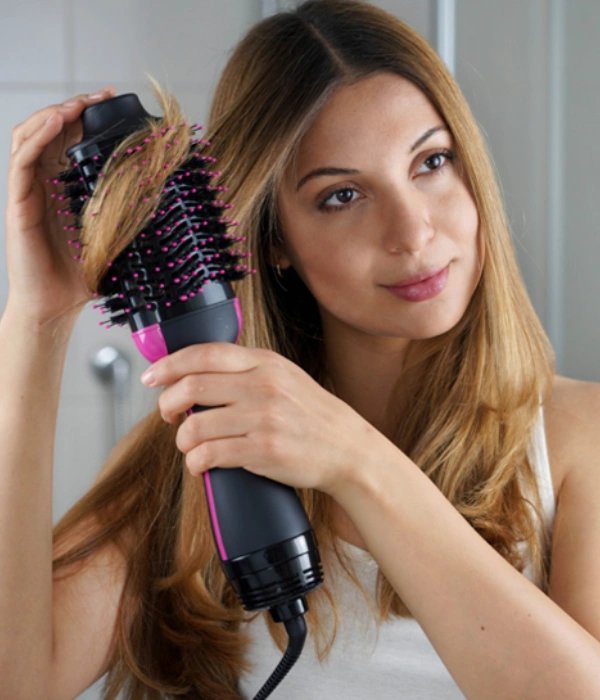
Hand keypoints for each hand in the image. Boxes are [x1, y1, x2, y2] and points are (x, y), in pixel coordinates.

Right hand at [4, 86, 115, 325]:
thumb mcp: (115, 235)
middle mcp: (44, 183)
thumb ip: (128, 212)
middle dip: (75, 106)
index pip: (71, 140)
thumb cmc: (83, 274)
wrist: (57, 306)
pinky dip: (38, 135)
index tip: (113, 102)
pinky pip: (21, 160)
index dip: (89, 117)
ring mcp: (29, 191)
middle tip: (101, 95)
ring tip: (79, 103)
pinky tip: (57, 122)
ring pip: (30, 135)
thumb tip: (164, 194)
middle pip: (51, 129)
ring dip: (54, 113)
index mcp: (65, 187)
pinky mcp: (18, 203)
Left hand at [142, 343, 380, 494]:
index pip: (204, 353)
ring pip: (195, 425)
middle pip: (191, 386)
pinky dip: (195, 463)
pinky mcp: (263, 450)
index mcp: (265, 362)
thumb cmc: (313, 416)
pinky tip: (201, 464)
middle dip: (166, 403)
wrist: (348, 450)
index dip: (169, 364)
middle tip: (167, 415)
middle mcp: (263, 385)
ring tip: (190, 446)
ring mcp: (263, 418)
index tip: (151, 377)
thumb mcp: (285, 377)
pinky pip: (209, 455)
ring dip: (182, 440)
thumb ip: (247, 370)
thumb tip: (196, 375)